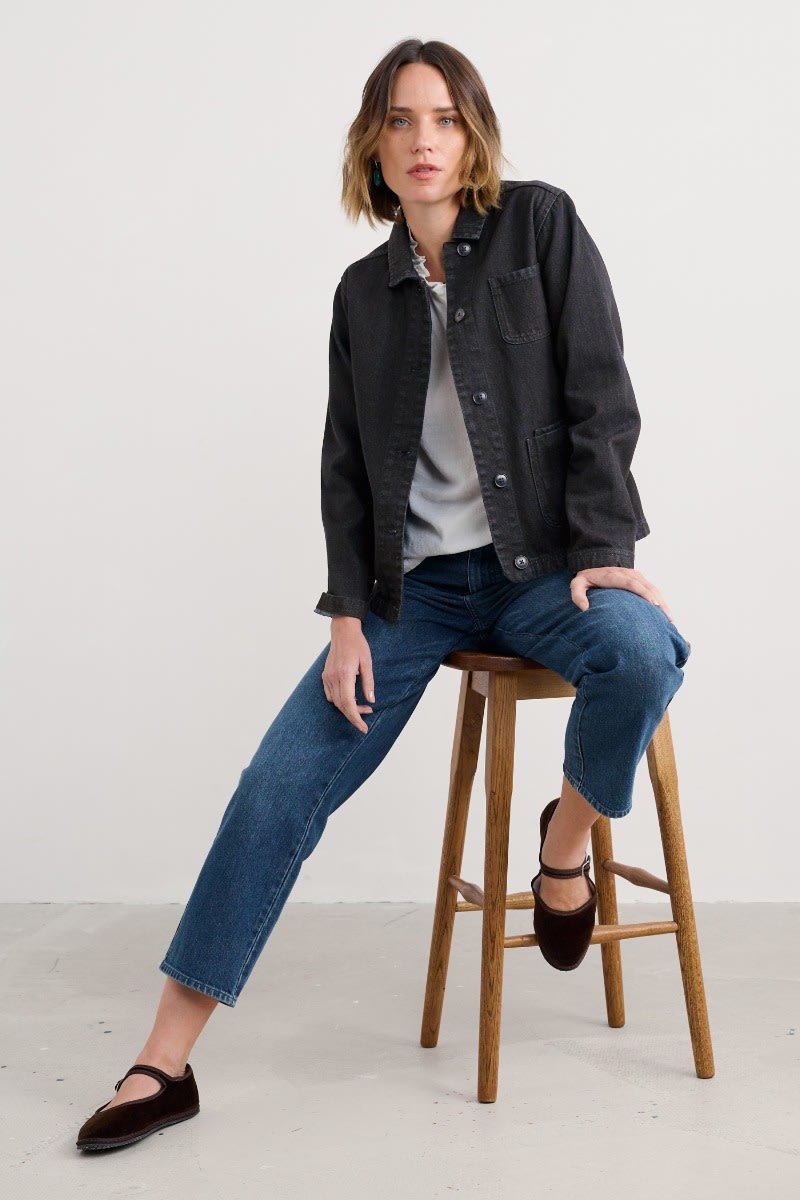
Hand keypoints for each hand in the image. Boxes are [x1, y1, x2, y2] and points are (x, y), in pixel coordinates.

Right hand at [321, 617, 374, 733]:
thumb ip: (368, 683)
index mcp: (345, 674)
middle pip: (341, 705)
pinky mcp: (325, 676)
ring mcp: (327, 677)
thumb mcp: (368, 663)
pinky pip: (330, 695)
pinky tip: (349, 697)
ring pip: (335, 702)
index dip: (356, 718)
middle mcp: (333, 677)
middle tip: (368, 714)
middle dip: (354, 715)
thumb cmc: (357, 645)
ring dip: (347, 708)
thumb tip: (371, 701)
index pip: (348, 703)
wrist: (343, 632)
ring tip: (361, 705)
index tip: (363, 727)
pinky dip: (339, 701)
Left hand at [570, 566, 674, 622]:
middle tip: (667, 617)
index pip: (632, 583)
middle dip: (659, 601)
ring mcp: (636, 576)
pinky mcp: (640, 579)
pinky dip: (661, 600)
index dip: (644, 593)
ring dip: (663, 602)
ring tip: (670, 619)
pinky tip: (666, 613)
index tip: (653, 604)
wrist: (595, 563)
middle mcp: (629, 574)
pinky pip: (653, 589)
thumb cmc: (587, 578)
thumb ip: (577, 595)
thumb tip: (584, 608)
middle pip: (647, 587)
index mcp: (615, 576)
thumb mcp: (577, 584)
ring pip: (653, 588)